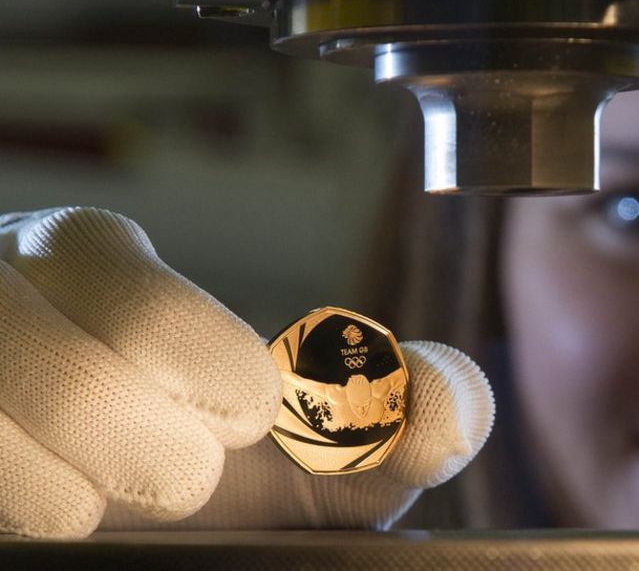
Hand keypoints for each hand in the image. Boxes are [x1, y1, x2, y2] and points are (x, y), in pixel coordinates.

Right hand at [0, 207, 493, 536]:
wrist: (115, 498)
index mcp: (95, 260)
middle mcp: (1, 292)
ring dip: (72, 496)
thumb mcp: (311, 440)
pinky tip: (46, 507)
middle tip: (181, 474)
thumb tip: (457, 408)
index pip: (144, 305)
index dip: (211, 379)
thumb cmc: (212, 453)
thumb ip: (387, 417)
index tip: (243, 418)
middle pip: (57, 373)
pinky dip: (23, 512)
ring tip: (104, 496)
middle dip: (149, 454)